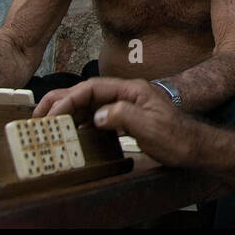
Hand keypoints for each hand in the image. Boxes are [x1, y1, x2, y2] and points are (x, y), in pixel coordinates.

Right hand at [34, 78, 208, 168]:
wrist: (194, 146)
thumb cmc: (176, 136)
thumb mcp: (150, 126)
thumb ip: (123, 116)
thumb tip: (97, 115)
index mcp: (132, 89)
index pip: (93, 88)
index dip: (70, 99)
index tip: (53, 113)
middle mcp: (128, 93)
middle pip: (88, 91)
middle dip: (63, 100)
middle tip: (40, 114)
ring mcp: (127, 104)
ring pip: (91, 103)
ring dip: (69, 110)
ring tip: (49, 121)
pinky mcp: (127, 117)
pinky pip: (98, 115)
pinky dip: (82, 120)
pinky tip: (73, 130)